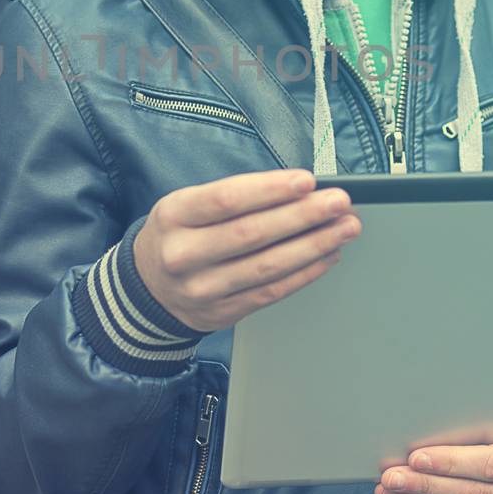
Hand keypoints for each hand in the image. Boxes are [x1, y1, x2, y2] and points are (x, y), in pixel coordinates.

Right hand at [132, 169, 361, 333]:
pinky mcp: (222, 312)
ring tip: (344, 228)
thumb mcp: (187, 205)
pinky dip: (305, 273)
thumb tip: (299, 189)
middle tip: (339, 203)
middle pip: (252, 234)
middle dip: (303, 216)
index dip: (270, 190)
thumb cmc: (179, 235)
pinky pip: (272, 292)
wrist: (148, 288)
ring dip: (314, 245)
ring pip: (268, 267)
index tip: (307, 181)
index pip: (227, 199)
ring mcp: (203, 288)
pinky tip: (327, 255)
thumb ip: (236, 197)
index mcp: (174, 216)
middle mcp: (184, 254)